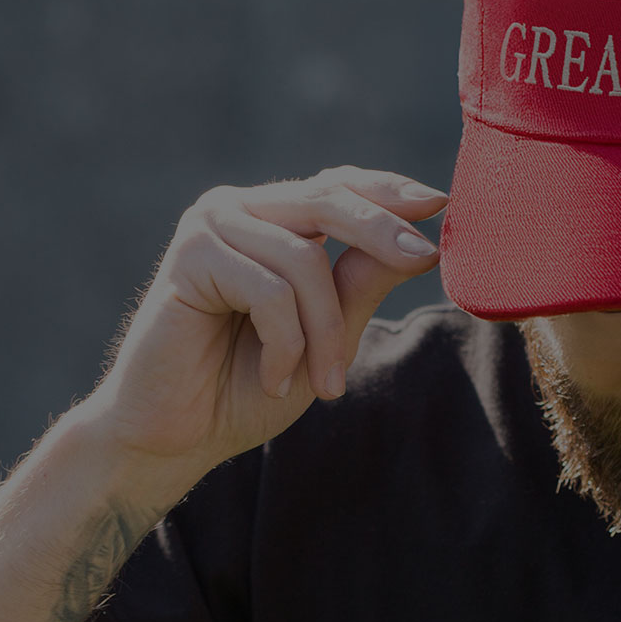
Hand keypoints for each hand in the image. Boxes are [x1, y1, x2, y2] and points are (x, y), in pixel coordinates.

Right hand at [74, 166, 447, 467]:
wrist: (177, 435)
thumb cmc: (251, 385)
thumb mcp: (328, 334)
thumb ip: (362, 284)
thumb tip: (421, 243)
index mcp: (274, 219)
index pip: (340, 186)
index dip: (390, 192)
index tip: (442, 203)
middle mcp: (242, 209)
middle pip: (329, 200)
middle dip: (383, 231)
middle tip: (424, 259)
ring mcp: (211, 226)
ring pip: (304, 260)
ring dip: (325, 332)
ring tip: (326, 384)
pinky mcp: (189, 256)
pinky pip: (269, 292)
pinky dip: (286, 345)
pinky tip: (277, 380)